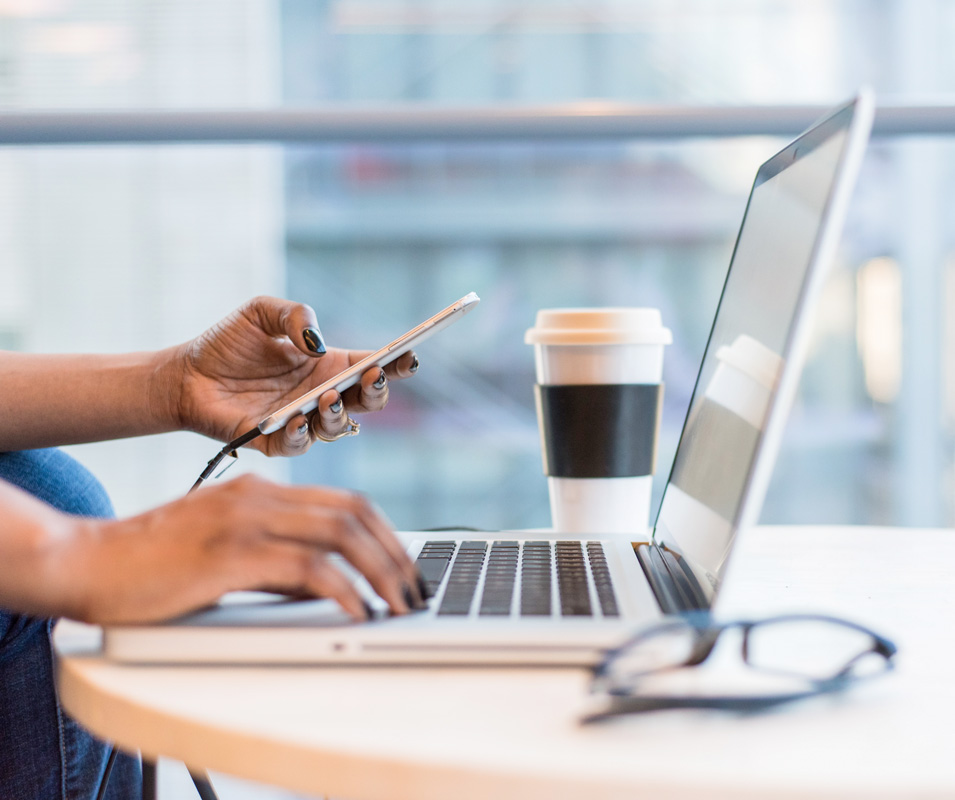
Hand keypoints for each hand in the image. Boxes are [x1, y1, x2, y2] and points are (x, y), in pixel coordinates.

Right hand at [38, 474, 425, 623]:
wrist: (87, 562)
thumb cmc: (153, 564)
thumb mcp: (227, 553)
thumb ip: (278, 561)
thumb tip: (329, 587)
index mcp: (261, 490)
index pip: (346, 501)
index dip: (386, 533)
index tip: (405, 567)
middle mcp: (259, 495)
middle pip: (354, 512)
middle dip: (395, 553)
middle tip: (415, 590)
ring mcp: (245, 520)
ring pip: (340, 534)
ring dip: (381, 571)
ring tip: (399, 605)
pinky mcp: (230, 553)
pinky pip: (307, 567)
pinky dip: (343, 590)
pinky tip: (357, 612)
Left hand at [169, 296, 418, 455]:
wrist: (185, 374)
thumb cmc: (227, 343)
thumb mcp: (261, 312)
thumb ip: (294, 315)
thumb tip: (316, 343)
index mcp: (328, 365)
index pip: (373, 366)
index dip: (396, 363)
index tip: (409, 355)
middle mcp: (322, 395)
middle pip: (367, 402)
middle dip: (377, 391)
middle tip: (372, 375)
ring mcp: (302, 421)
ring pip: (338, 427)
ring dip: (339, 414)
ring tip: (328, 397)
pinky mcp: (274, 441)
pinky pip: (298, 445)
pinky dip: (302, 434)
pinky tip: (297, 418)